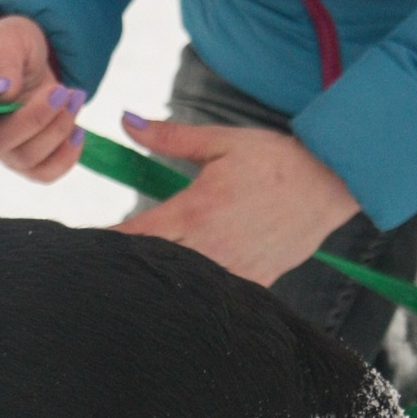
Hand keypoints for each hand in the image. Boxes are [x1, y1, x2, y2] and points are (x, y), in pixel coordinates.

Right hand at [0, 15, 87, 182]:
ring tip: (74, 98)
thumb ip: (2, 60)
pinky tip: (77, 130)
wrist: (25, 57)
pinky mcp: (26, 158)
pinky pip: (44, 173)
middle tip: (62, 91)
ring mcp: (1, 147)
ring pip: (26, 158)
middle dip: (37, 118)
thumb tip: (2, 91)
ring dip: (57, 131)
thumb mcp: (4, 37)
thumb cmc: (6, 44)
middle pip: (0, 143)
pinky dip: (66, 157)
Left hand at [112, 116, 360, 285]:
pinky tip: (183, 290)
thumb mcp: (221, 142)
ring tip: (139, 279)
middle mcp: (210, 245)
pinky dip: (197, 292)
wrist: (331, 183)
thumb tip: (126, 122)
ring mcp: (233, 268)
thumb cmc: (275, 160)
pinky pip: (216, 295)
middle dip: (128, 265)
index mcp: (196, 209)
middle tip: (103, 266)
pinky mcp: (255, 282)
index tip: (84, 247)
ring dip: (161, 279)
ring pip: (182, 285)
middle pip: (152, 265)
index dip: (107, 242)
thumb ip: (170, 136)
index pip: (135, 234)